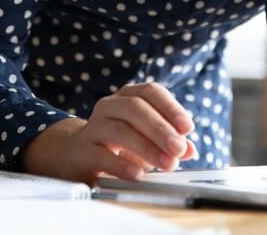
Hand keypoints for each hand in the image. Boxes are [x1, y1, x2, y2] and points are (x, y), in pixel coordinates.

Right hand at [20, 82, 197, 184]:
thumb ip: (169, 141)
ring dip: (147, 148)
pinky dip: (122, 165)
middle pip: (135, 109)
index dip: (171, 107)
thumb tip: (190, 149)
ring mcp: (94, 127)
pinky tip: (138, 174)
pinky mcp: (83, 151)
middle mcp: (109, 106)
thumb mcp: (146, 138)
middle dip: (161, 129)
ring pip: (119, 130)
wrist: (77, 153)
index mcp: (128, 97)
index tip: (188, 127)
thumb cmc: (118, 142)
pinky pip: (101, 155)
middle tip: (179, 148)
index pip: (150, 92)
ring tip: (166, 163)